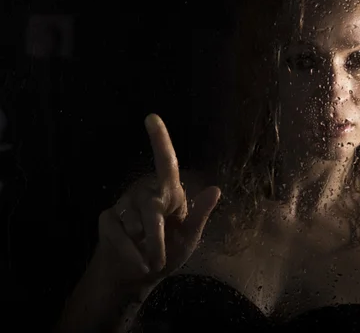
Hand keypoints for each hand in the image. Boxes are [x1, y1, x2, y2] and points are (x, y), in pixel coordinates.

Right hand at [96, 114, 220, 285]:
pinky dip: (128, 253)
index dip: (160, 140)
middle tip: (159, 260)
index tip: (152, 118)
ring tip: (148, 260)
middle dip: (155, 237)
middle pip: (150, 206)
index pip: (166, 163)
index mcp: (170, 194)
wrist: (136, 277)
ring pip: (133, 222)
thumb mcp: (189, 239)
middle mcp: (146, 193)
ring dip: (143, 248)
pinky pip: (116, 233)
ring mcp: (124, 204)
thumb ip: (200, 215)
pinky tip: (134, 261)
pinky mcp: (108, 219)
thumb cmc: (167, 253)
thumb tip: (216, 189)